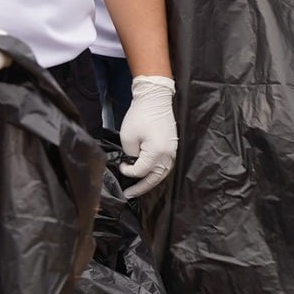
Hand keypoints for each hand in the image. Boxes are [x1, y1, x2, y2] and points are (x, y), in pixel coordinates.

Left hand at [118, 75, 177, 197]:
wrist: (155, 98)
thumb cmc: (140, 116)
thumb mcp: (128, 137)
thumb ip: (130, 155)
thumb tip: (132, 163)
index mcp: (157, 153)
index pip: (141, 171)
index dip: (128, 171)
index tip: (121, 164)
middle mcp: (168, 155)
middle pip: (155, 178)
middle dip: (142, 188)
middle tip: (129, 195)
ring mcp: (172, 151)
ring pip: (162, 173)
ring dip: (150, 182)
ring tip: (139, 188)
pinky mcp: (172, 146)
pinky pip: (165, 165)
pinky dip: (157, 172)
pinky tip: (149, 174)